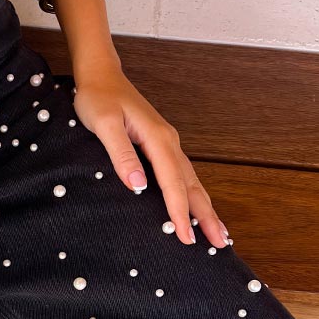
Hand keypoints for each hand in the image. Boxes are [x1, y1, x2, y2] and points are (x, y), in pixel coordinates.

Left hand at [73, 64, 229, 248]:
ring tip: (217, 232)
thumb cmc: (98, 97)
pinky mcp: (161, 145)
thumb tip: (138, 184)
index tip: (185, 238)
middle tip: (221, 243)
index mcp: (158, 139)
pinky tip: (196, 207)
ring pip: (192, 181)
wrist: (101, 75)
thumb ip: (121, 154)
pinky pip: (182, 175)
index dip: (179, 213)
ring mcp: (167, 144)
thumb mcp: (103, 124)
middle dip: (207, 216)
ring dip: (205, 207)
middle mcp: (169, 142)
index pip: (172, 183)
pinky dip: (193, 194)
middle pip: (193, 185)